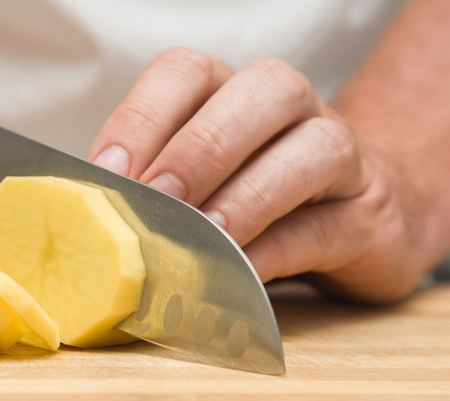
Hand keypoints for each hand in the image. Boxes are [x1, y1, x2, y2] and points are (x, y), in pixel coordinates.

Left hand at [88, 48, 434, 302]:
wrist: (359, 225)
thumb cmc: (252, 202)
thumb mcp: (197, 185)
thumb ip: (151, 192)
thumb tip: (84, 220)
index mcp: (232, 91)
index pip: (186, 73)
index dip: (142, 117)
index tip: (106, 174)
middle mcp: (291, 110)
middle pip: (263, 90)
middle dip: (200, 147)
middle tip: (158, 199)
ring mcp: (342, 158)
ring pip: (315, 147)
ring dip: (248, 195)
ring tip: (205, 236)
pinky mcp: (369, 219)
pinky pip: (326, 228)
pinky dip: (276, 251)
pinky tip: (238, 274)